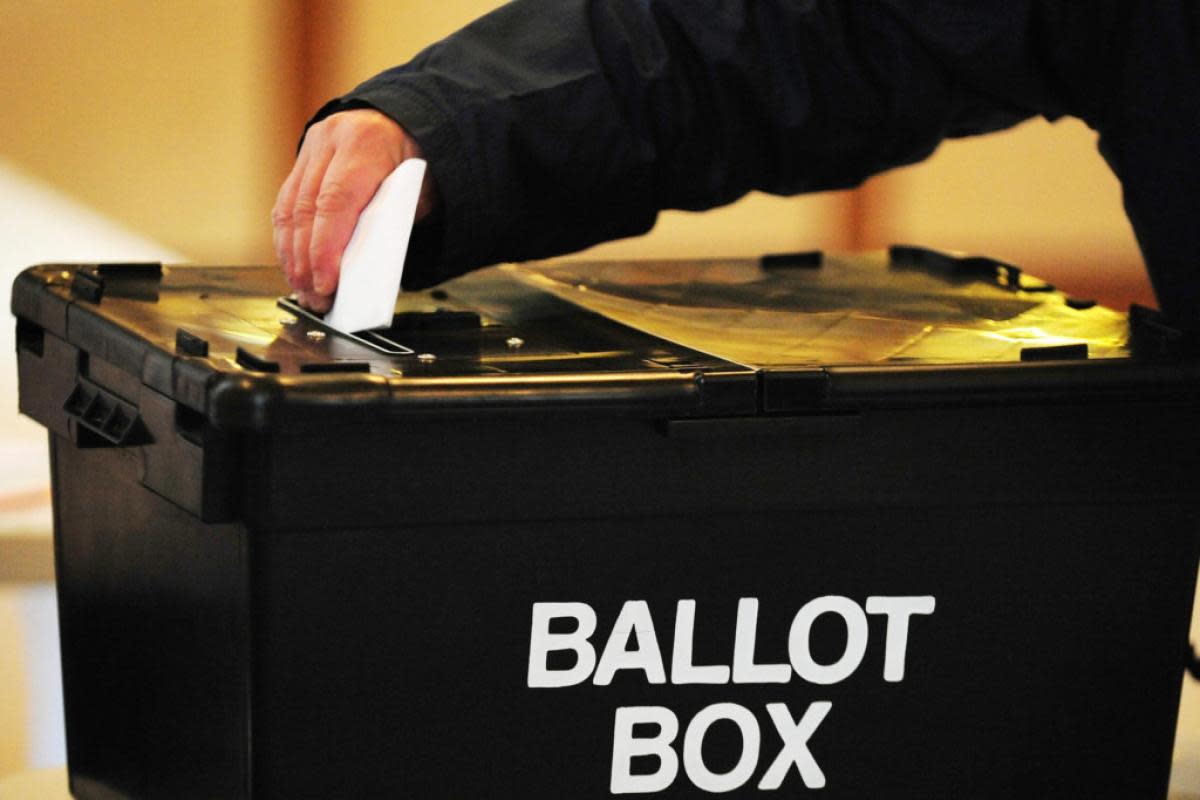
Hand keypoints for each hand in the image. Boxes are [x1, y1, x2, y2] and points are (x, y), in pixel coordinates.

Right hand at [272, 109, 436, 311]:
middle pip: (306, 210)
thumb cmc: (414, 162)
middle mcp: (331, 140)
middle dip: (306, 261)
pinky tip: (293, 265)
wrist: (405, 121)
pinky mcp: (301, 160)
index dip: (326, 249)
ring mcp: (312, 147)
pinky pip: (286, 204)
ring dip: (292, 256)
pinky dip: (287, 239)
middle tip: (315, 297)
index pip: (336, 203)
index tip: (326, 284)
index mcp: (365, 144)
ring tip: (303, 289)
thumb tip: (362, 271)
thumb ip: (390, 224)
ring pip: (289, 209)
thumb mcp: (416, 192)